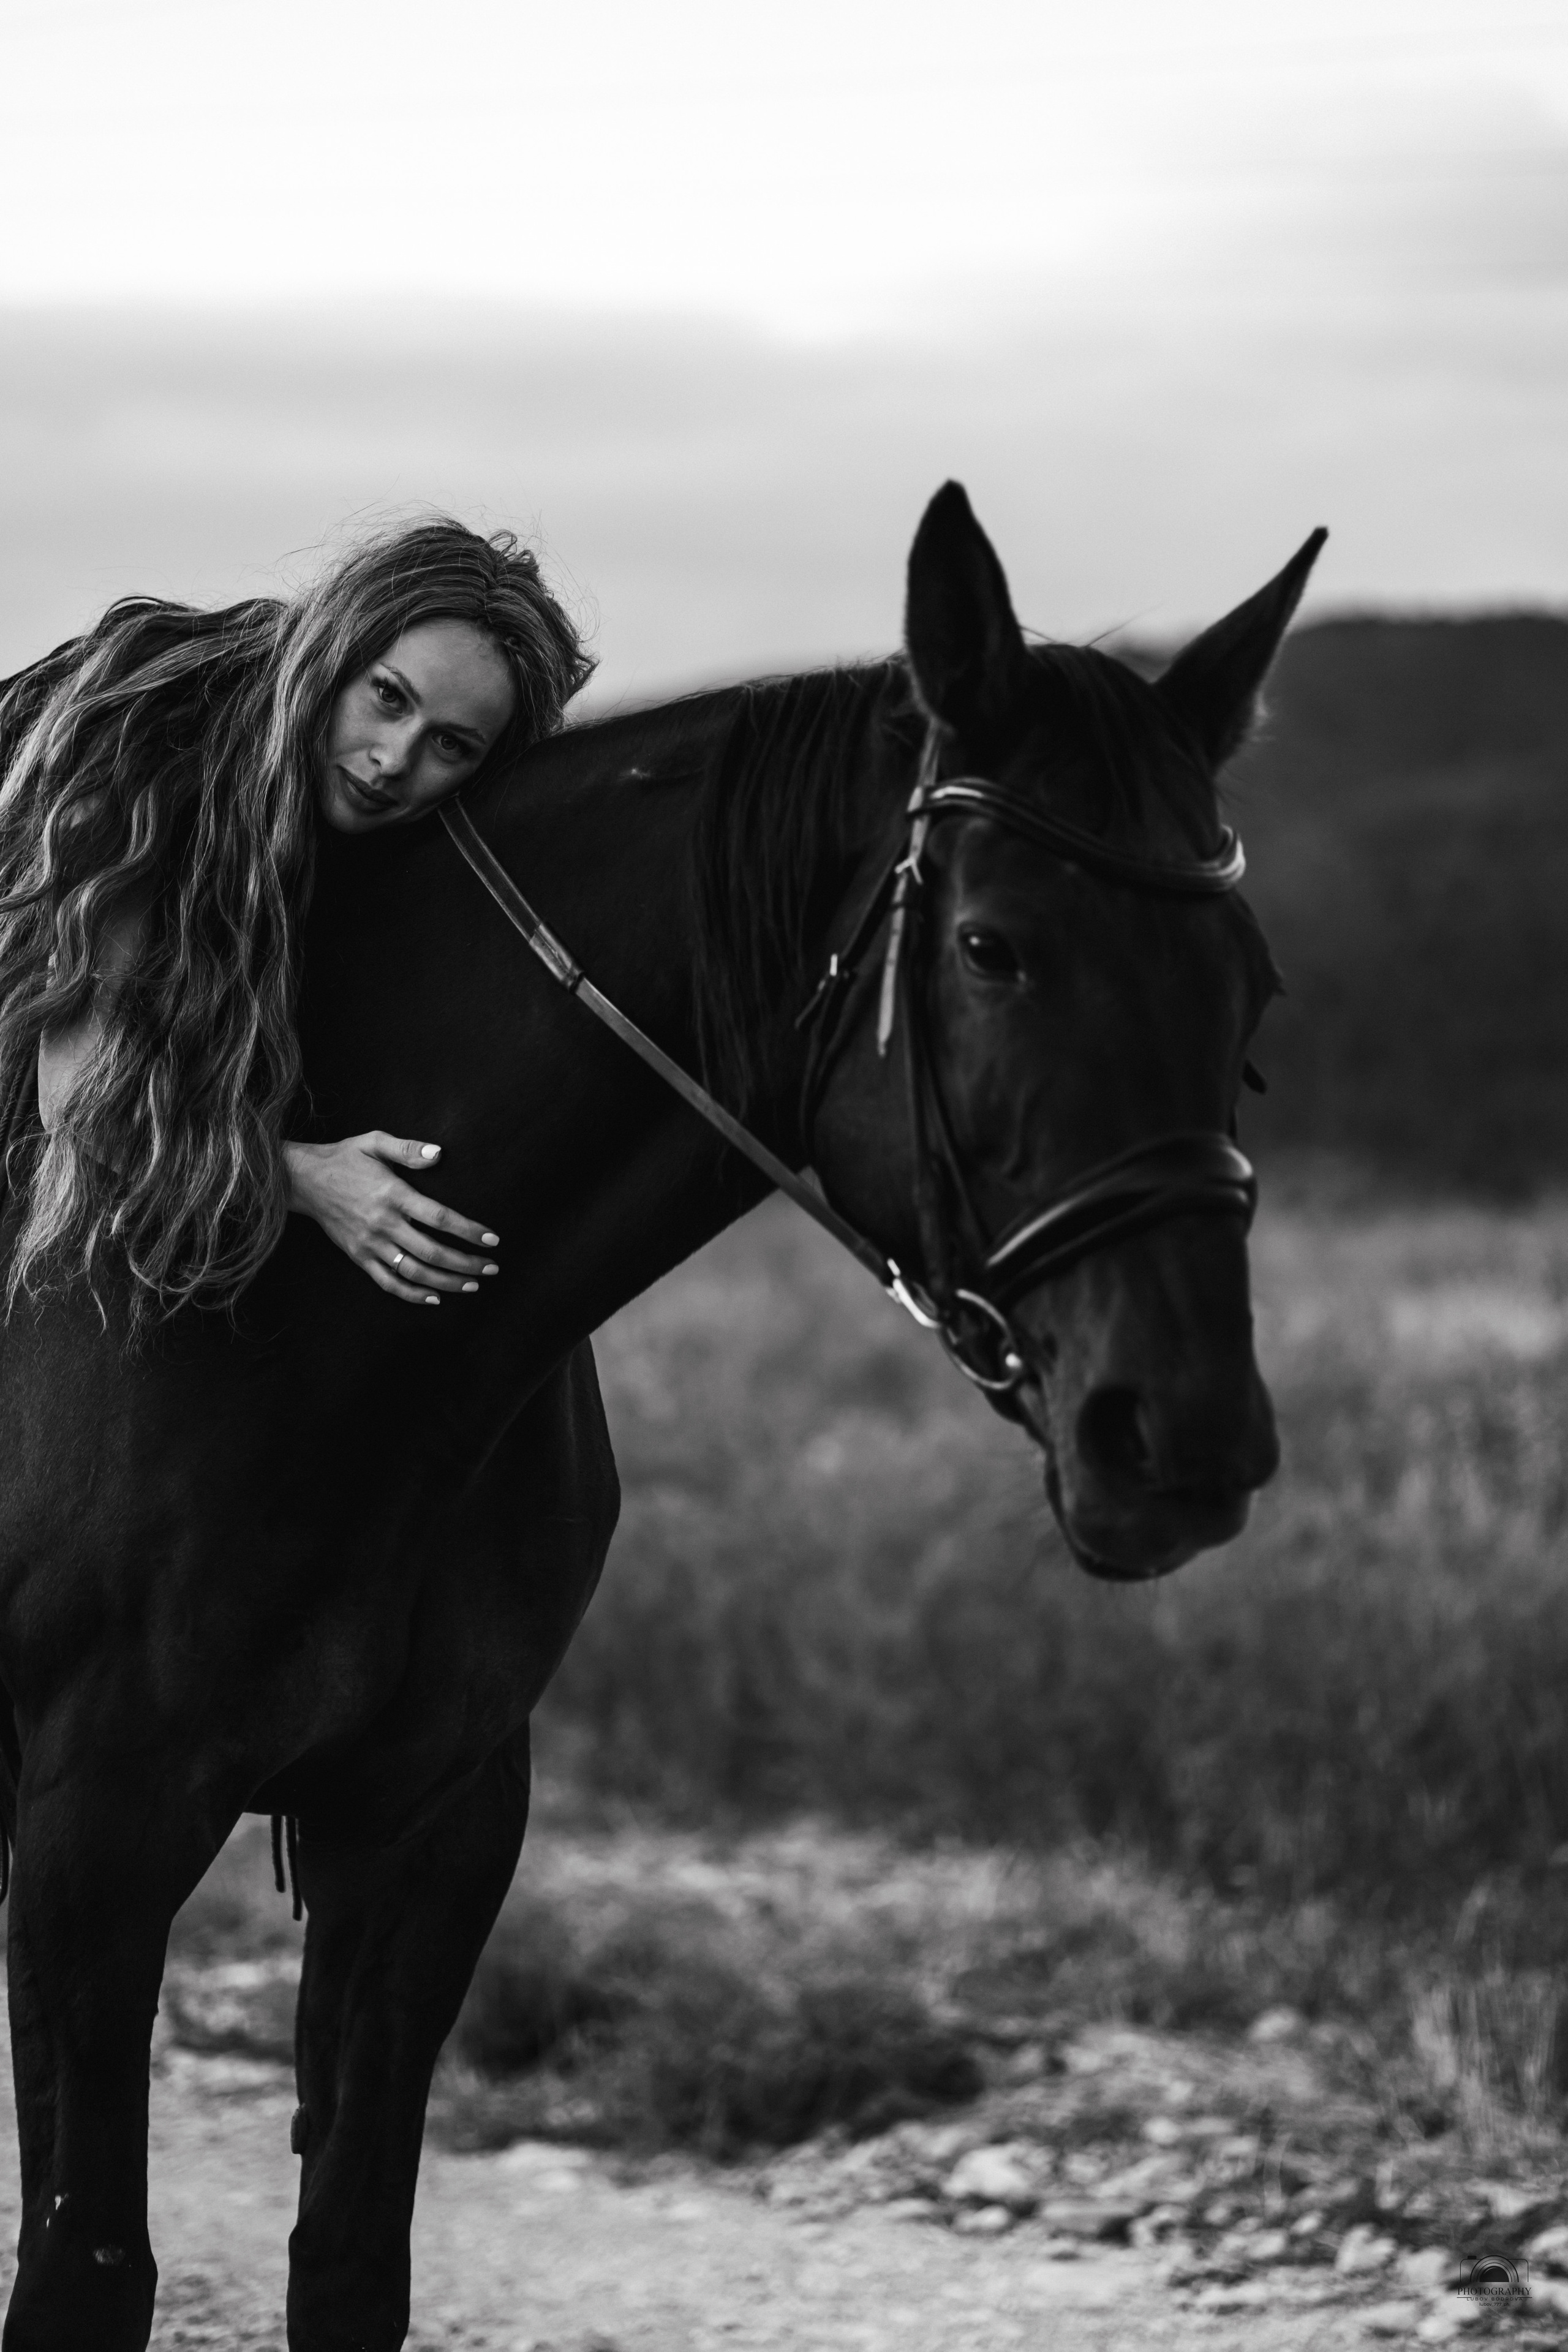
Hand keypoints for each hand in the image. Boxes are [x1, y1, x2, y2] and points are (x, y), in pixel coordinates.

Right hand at [284, 1133, 499, 1305]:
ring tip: (473, 1284)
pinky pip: (387, 1282)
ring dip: (446, 1282)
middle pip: (432, 1251)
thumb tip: (439, 1154)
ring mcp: (369, 1243)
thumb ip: (407, 1148)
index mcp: (392, 1194)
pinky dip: (412, 1294)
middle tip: (492, 1267)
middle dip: (466, 1262)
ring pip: (413, 1271)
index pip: (439, 1217)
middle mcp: (382, 1223)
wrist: (303, 1180)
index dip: (468, 1230)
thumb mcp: (374, 1142)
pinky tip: (434, 1298)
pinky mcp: (358, 1256)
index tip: (492, 1239)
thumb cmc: (345, 1158)